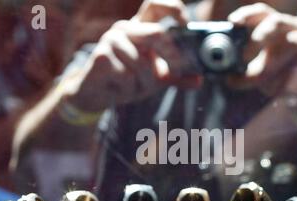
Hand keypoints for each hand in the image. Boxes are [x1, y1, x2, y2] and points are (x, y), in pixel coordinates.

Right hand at [63, 0, 200, 111]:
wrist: (97, 95)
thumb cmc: (126, 82)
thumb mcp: (155, 79)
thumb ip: (176, 78)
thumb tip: (199, 80)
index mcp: (139, 29)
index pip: (155, 5)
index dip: (173, 8)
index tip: (185, 22)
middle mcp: (125, 29)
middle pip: (156, 33)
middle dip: (168, 56)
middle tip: (169, 73)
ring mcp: (111, 40)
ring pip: (143, 63)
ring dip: (144, 82)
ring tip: (132, 86)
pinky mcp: (100, 56)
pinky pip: (127, 76)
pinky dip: (128, 89)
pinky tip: (118, 88)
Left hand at [227, 3, 296, 101]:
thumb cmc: (286, 80)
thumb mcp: (263, 76)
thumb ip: (246, 75)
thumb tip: (229, 79)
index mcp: (278, 28)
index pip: (261, 13)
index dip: (247, 15)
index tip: (232, 22)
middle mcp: (296, 27)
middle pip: (277, 21)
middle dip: (260, 35)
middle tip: (245, 54)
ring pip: (292, 42)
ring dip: (276, 65)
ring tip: (268, 87)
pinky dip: (295, 75)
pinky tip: (287, 88)